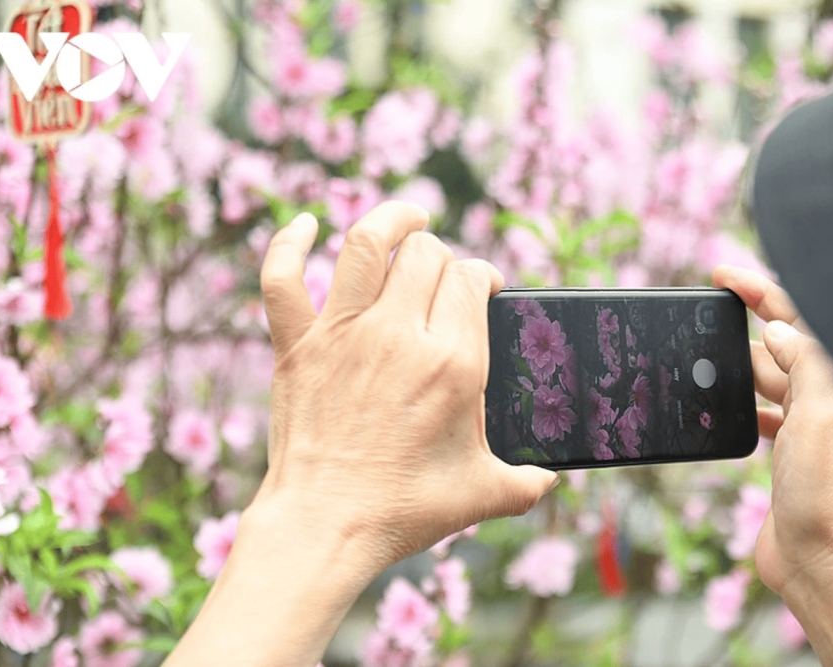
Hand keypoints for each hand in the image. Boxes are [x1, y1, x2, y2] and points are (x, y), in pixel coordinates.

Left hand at [257, 203, 557, 566]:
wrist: (325, 527)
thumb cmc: (404, 511)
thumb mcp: (482, 495)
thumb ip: (526, 482)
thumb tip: (550, 480)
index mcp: (452, 363)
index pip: (472, 279)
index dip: (482, 276)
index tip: (483, 291)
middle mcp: (398, 335)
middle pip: (426, 254)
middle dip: (442, 256)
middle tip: (443, 279)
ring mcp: (343, 335)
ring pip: (366, 244)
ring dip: (390, 219)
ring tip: (407, 216)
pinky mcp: (297, 346)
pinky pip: (281, 277)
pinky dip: (289, 243)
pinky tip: (305, 225)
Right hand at [714, 265, 832, 666]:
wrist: (822, 567)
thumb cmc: (826, 498)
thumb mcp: (819, 419)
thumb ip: (804, 365)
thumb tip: (779, 327)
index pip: (798, 322)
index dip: (761, 292)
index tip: (723, 275)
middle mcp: (825, 403)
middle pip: (781, 345)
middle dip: (745, 321)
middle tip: (705, 303)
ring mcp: (806, 430)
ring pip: (766, 380)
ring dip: (738, 362)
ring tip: (702, 349)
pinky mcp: (787, 457)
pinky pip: (760, 415)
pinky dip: (739, 404)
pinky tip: (719, 404)